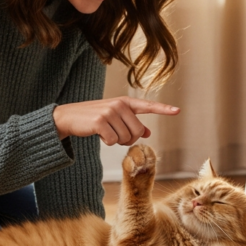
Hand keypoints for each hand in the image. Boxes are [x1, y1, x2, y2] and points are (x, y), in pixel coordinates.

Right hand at [52, 97, 179, 145]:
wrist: (68, 117)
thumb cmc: (94, 119)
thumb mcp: (114, 118)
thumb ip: (131, 123)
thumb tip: (147, 132)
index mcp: (125, 102)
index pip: (148, 106)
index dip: (163, 109)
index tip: (177, 111)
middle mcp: (119, 105)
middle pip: (138, 132)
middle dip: (128, 139)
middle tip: (115, 134)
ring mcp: (110, 112)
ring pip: (125, 138)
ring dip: (116, 141)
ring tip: (105, 131)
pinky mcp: (100, 121)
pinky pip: (112, 141)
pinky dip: (106, 142)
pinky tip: (98, 133)